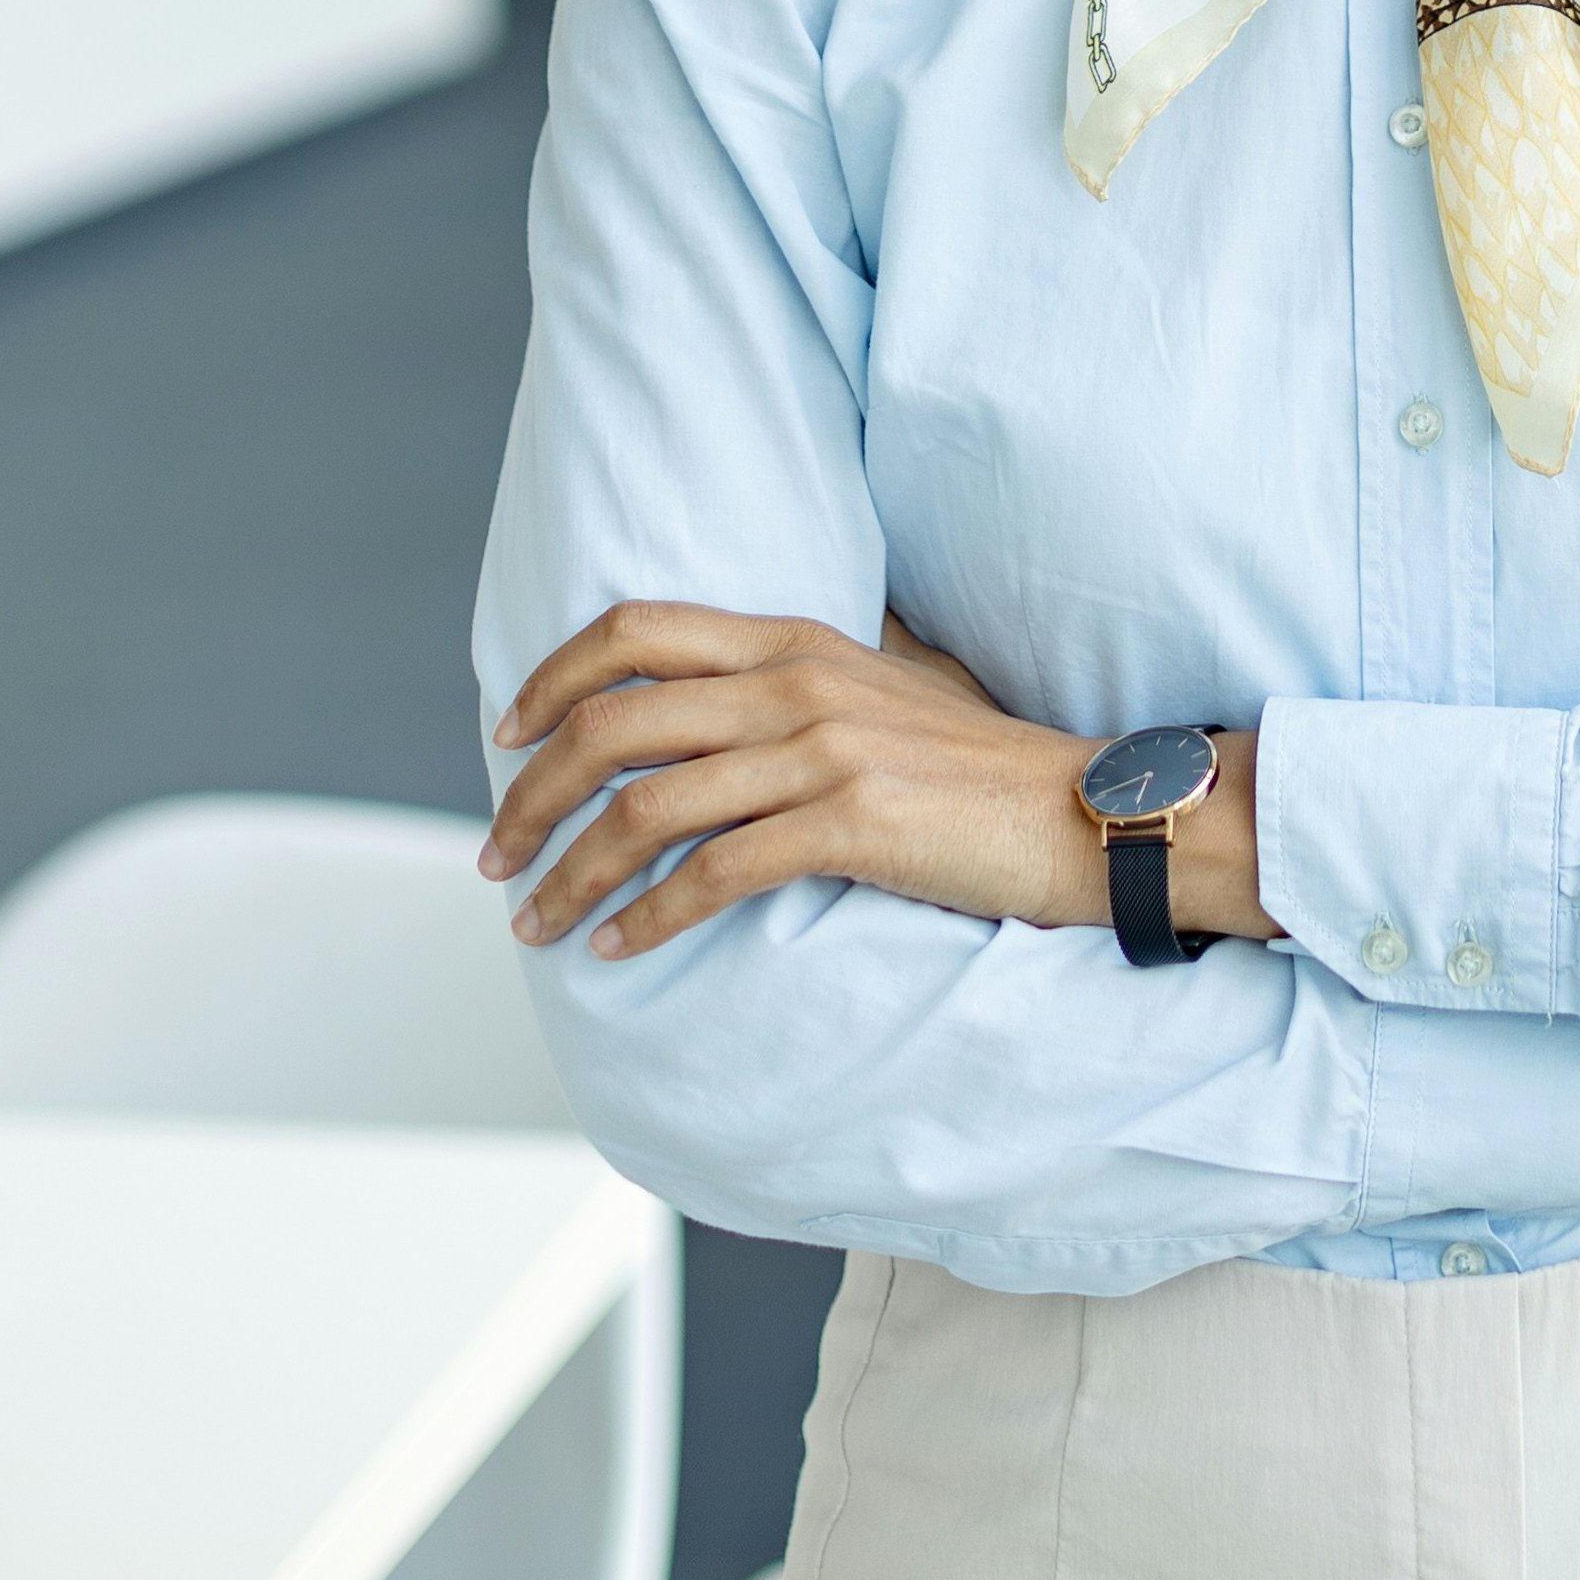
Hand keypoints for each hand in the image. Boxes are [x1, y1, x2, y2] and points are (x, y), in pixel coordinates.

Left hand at [484, 600, 1274, 959]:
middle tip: (497, 857)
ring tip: (536, 923)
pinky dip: (648, 918)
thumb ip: (814, 669)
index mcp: (795, 638)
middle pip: (614, 723)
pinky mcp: (851, 823)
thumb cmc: (983, 761)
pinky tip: (619, 949)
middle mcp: (797, 680)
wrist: (1082, 810)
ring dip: (571, 873)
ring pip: (647, 808)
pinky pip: (714, 873)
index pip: (634, 630)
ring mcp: (823, 749)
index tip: (505, 739)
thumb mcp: (893, 683)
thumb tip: (731, 679)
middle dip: (531, 796)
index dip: (551, 680)